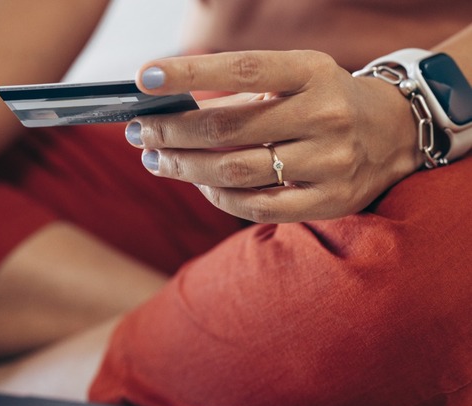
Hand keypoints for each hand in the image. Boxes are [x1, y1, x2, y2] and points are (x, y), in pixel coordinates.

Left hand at [125, 50, 424, 222]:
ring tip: (156, 159)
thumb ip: (242, 91)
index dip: (189, 73)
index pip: (242, 69)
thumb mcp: (296, 78)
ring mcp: (330, 162)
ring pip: (234, 171)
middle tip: (140, 131)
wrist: (396, 133)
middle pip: (226, 128)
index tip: (144, 78)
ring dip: (184, 167)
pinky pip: (256, 206)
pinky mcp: (329, 201)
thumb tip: (171, 108)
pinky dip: (218, 196)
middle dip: (171, 131)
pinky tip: (198, 184)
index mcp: (313, 72)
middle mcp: (325, 115)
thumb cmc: (326, 100)